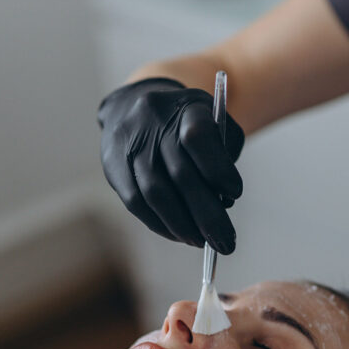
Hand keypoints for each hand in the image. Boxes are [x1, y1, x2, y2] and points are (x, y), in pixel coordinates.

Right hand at [98, 78, 245, 253]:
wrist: (135, 105)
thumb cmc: (188, 122)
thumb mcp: (216, 124)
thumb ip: (226, 157)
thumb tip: (224, 203)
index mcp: (185, 107)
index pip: (198, 137)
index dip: (218, 169)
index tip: (235, 194)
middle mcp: (153, 122)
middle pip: (180, 174)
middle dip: (207, 215)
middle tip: (226, 243)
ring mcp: (129, 144)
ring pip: (155, 193)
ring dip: (182, 226)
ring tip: (203, 243)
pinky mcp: (114, 166)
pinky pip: (136, 203)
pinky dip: (160, 224)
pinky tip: (179, 235)